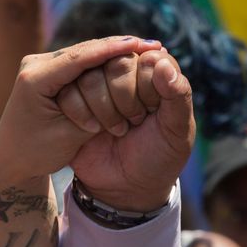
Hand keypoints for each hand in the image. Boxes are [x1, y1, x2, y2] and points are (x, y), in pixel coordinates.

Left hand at [0, 37, 162, 184]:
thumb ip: (96, 109)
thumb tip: (124, 88)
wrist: (11, 157)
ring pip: (84, 53)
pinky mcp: (47, 69)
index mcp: (34, 80)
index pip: (79, 58)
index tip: (139, 44)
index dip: (112, 49)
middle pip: (84, 51)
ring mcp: (40, 64)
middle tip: (153, 44)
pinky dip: (103, 59)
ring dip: (114, 50)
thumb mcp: (71, 134)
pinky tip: (127, 54)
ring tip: (146, 46)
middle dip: (118, 46)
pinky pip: (80, 61)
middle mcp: (35, 65)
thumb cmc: (39, 153)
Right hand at [63, 49, 194, 211]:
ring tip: (118, 130)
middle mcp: (126, 73)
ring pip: (90, 76)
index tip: (152, 112)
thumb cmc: (159, 156)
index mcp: (156, 72)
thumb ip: (179, 95)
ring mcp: (97, 85)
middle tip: (134, 122)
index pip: (147, 58)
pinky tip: (94, 130)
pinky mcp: (74, 101)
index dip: (147, 87)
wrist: (128, 188)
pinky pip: (68, 92)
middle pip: (116, 63)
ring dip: (105, 109)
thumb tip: (162, 60)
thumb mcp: (178, 130)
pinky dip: (83, 114)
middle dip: (126, 99)